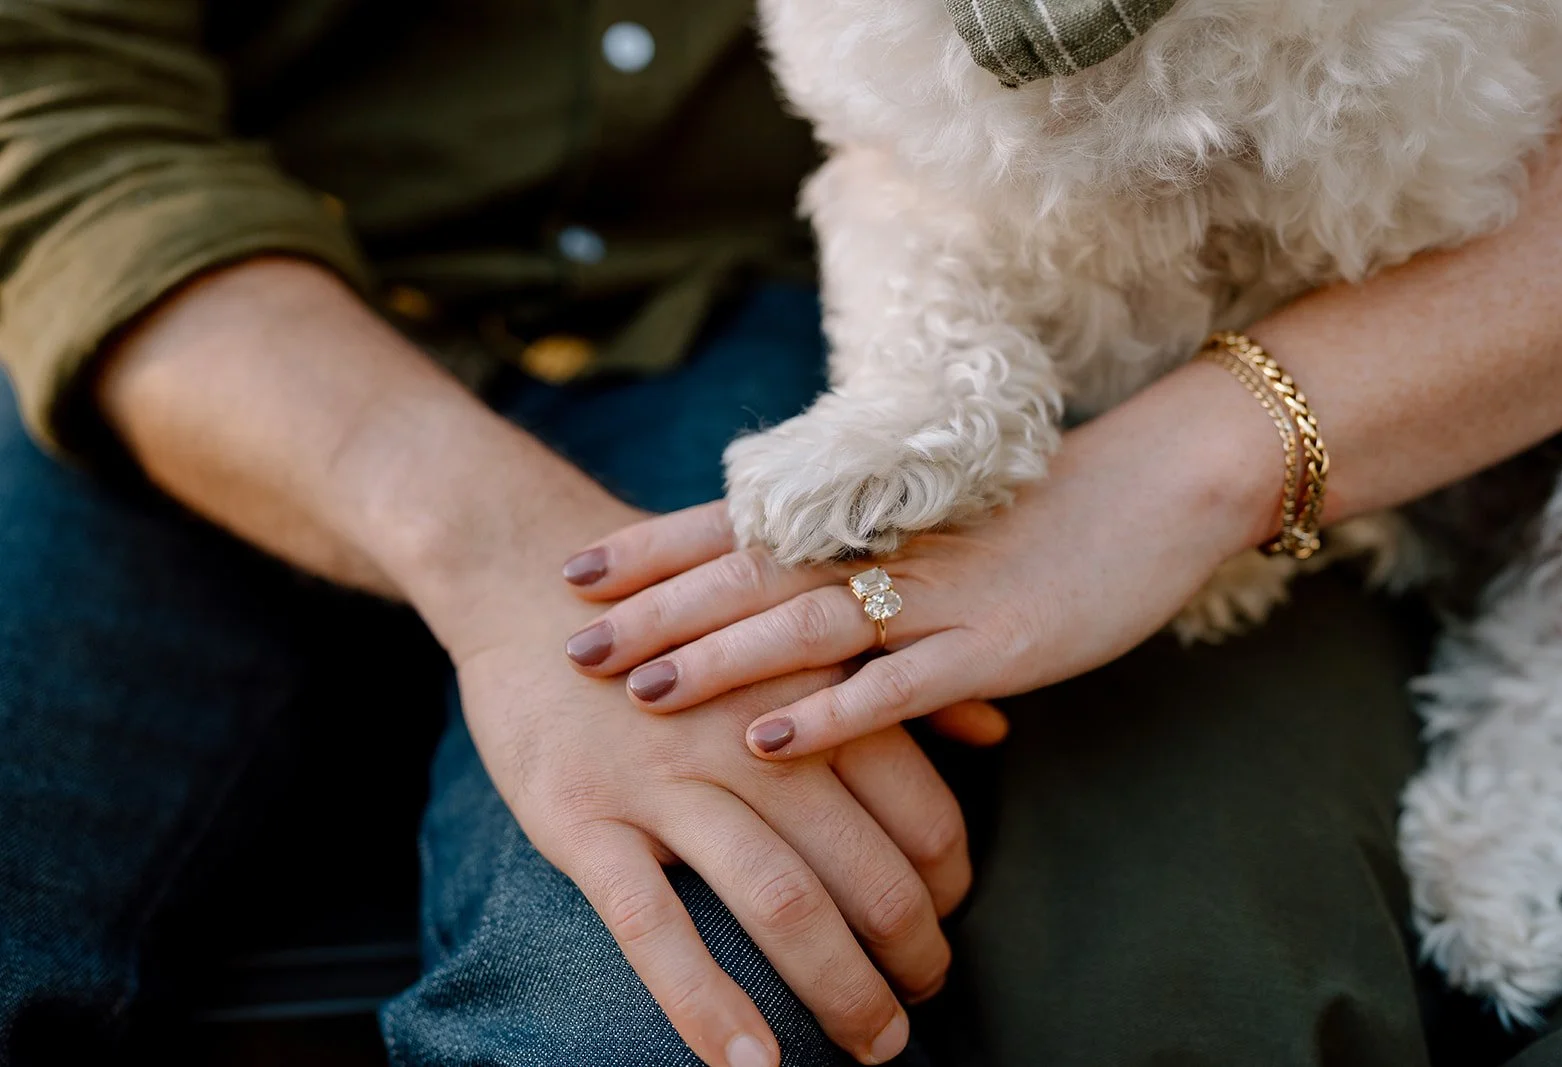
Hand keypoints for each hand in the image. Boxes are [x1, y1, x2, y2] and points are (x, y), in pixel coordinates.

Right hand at [405, 495, 969, 1066]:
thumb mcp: (791, 628)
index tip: (945, 920)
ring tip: (876, 1042)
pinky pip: (653, 926)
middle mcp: (755, 737)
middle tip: (923, 998)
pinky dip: (704, 1002)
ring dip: (841, 989)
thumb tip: (996, 730)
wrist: (528, 577)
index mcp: (813, 691)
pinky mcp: (582, 816)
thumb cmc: (678, 616)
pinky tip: (749, 1065)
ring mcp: (666, 778)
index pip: (921, 811)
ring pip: (780, 901)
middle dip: (913, 952)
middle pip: (867, 869)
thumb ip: (893, 683)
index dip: (950, 882)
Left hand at [559, 362, 1282, 758]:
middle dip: (657, 609)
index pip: (740, 521)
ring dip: (719, 660)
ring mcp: (941, 593)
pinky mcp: (995, 645)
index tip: (575, 568)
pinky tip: (768, 744)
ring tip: (641, 691)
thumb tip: (792, 596)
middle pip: (751, 573)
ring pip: (807, 626)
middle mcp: (890, 544)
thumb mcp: (941, 518)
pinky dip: (829, 716)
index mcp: (873, 509)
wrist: (1159, 484)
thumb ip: (867, 553)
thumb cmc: (1043, 503)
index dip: (655, 546)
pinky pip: (896, 686)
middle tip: (572, 643)